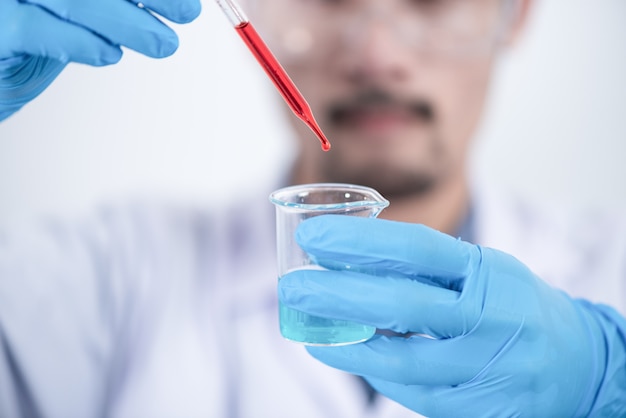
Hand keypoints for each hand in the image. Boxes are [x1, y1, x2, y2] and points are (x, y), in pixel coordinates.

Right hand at [0, 0, 200, 119]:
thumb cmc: (32, 30)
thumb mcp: (82, 8)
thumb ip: (117, 1)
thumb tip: (174, 1)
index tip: (186, 1)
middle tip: (187, 11)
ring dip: (127, 22)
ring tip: (164, 43)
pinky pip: (34, 28)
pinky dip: (79, 41)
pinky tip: (110, 55)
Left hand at [279, 215, 625, 416]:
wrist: (582, 366)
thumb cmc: (516, 308)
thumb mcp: (484, 272)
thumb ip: (429, 270)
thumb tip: (353, 261)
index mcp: (488, 272)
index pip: (415, 248)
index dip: (358, 242)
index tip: (313, 238)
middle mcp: (489, 318)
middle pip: (400, 305)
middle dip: (336, 294)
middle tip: (293, 287)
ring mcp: (486, 368)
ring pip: (401, 360)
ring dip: (346, 345)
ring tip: (308, 331)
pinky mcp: (480, 409)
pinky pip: (414, 393)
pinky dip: (376, 374)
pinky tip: (350, 358)